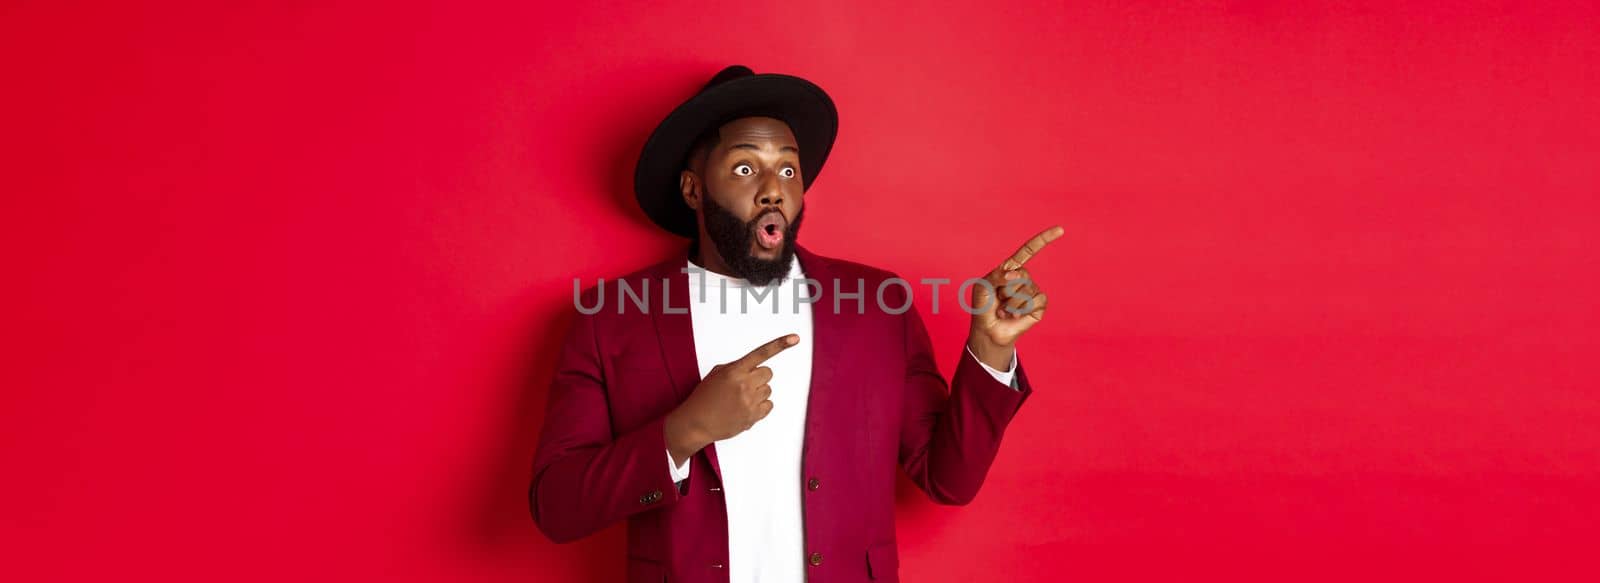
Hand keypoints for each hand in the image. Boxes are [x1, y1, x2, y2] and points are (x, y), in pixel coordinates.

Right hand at [665, 334, 798, 464]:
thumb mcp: (716, 375)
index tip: (794, 338)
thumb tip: (750, 369)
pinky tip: (745, 408)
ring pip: (768, 390)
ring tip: (739, 399)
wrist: (695, 423)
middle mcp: (744, 384)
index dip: (780, 344)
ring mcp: (750, 401)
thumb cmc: (703, 398)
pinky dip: (760, 406)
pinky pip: (769, 405)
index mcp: (734, 370)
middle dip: (758, 377)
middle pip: (768, 373)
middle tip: (744, 384)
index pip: (761, 353)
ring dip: (757, 392)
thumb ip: (735, 368)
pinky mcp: (753, 416)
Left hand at [967, 225, 1062, 368]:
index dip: (1043, 240)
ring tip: (1004, 310)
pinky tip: (1014, 316)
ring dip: (1010, 303)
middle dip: (1005, 290)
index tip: (1060, 230)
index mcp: (1011, 269)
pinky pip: (1036, 301)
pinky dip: (1021, 310)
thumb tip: (1014, 275)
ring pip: (1026, 291)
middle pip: (1022, 275)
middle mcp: (1023, 278)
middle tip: (998, 299)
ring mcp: (1032, 292)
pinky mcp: (1038, 306)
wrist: (988, 330)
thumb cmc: (983, 306)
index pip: (1029, 251)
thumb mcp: (983, 286)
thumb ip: (996, 275)